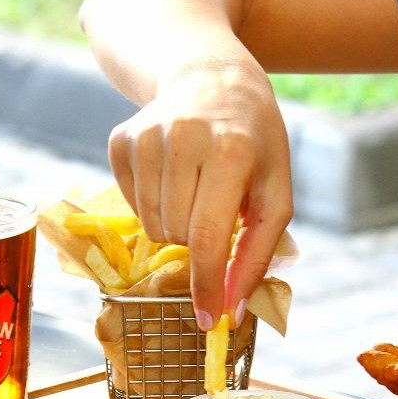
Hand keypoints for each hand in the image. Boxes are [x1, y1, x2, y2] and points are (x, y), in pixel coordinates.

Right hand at [108, 57, 292, 329]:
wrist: (212, 78)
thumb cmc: (255, 143)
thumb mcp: (276, 194)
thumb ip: (258, 254)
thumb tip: (233, 311)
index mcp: (231, 151)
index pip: (209, 238)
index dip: (208, 285)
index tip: (209, 320)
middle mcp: (183, 138)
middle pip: (178, 236)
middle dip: (200, 244)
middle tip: (218, 213)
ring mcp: (146, 137)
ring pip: (152, 226)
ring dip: (178, 226)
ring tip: (199, 192)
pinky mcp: (120, 140)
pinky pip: (131, 207)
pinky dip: (155, 207)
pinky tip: (175, 178)